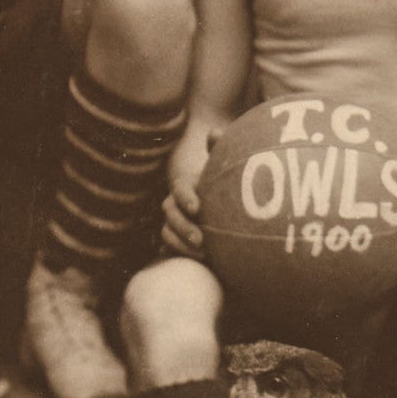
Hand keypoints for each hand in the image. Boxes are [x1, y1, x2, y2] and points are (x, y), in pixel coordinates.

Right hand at [161, 128, 220, 258]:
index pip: (180, 188)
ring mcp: (175, 223)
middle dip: (183, 226)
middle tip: (202, 240)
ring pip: (166, 232)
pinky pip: (169, 249)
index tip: (198, 208)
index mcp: (188, 185)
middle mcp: (177, 203)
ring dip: (180, 244)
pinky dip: (177, 255)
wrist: (229, 217)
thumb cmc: (227, 190)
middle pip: (170, 213)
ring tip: (204, 255)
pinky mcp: (177, 241)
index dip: (186, 197)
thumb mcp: (227, 172)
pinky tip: (192, 265)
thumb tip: (215, 133)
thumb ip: (222, 152)